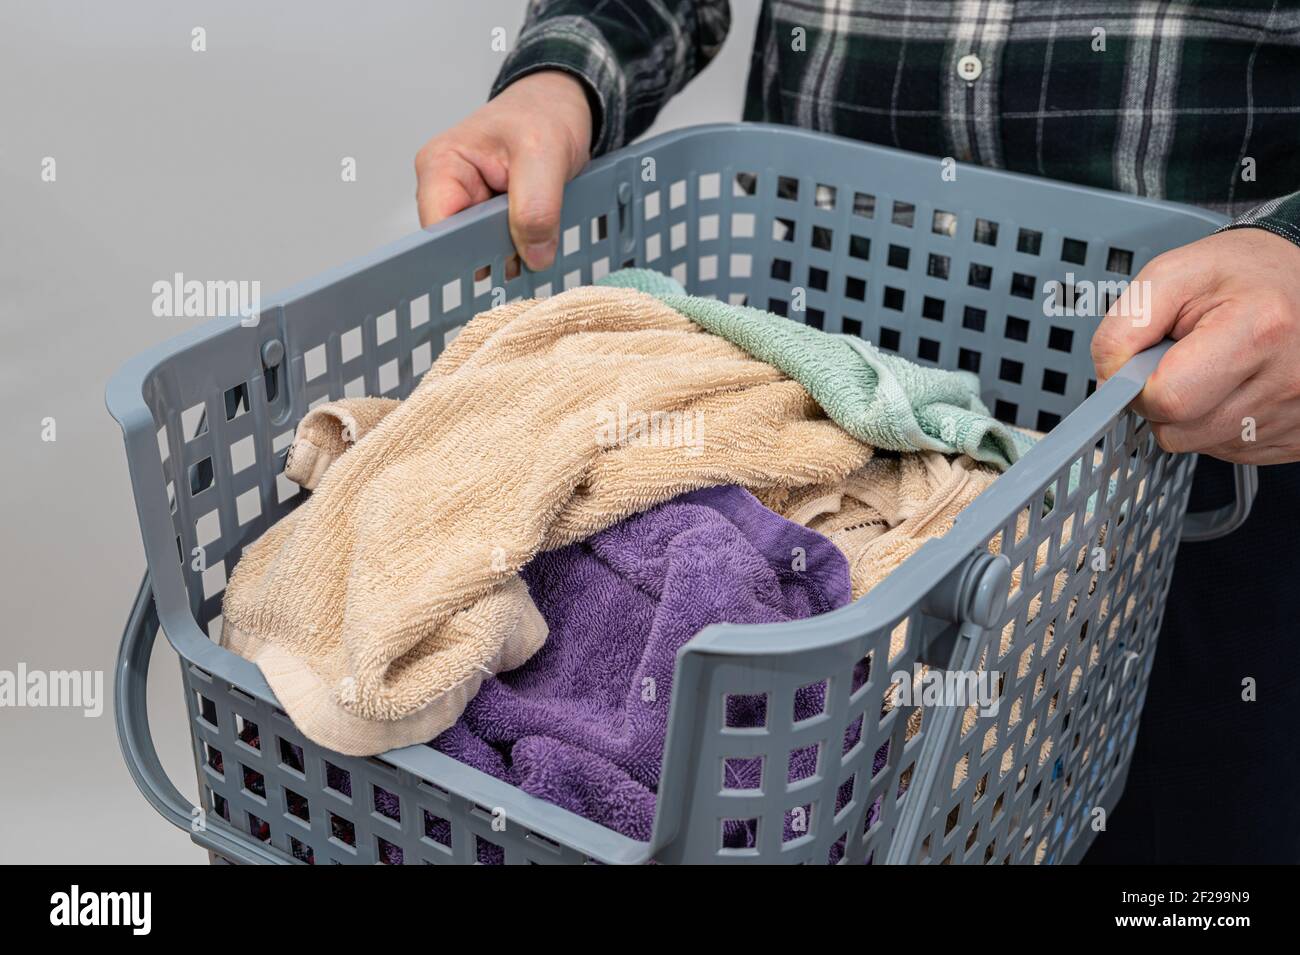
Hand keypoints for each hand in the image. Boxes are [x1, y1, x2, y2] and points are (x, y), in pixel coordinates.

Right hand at [414, 70, 591, 270]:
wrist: (559, 107)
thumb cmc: (544, 114)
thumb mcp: (545, 152)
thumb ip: (536, 205)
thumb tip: (534, 255)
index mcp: (441, 166)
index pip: (438, 229)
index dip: (468, 252)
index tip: (504, 263)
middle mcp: (446, 189)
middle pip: (458, 246)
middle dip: (496, 256)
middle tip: (534, 251)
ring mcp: (468, 206)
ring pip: (482, 253)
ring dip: (513, 256)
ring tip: (542, 237)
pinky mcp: (490, 218)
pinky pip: (500, 248)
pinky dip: (522, 251)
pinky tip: (540, 239)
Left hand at [1091, 228, 1299, 463]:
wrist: (1298, 279)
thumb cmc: (1241, 274)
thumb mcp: (1170, 275)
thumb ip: (1122, 330)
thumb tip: (1108, 383)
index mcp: (1258, 330)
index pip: (1169, 400)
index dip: (1138, 387)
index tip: (1143, 365)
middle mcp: (1286, 379)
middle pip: (1179, 433)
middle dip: (1161, 402)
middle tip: (1181, 361)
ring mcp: (1293, 414)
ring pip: (1199, 445)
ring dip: (1190, 414)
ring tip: (1213, 368)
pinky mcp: (1295, 436)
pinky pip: (1227, 450)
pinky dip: (1216, 423)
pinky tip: (1233, 386)